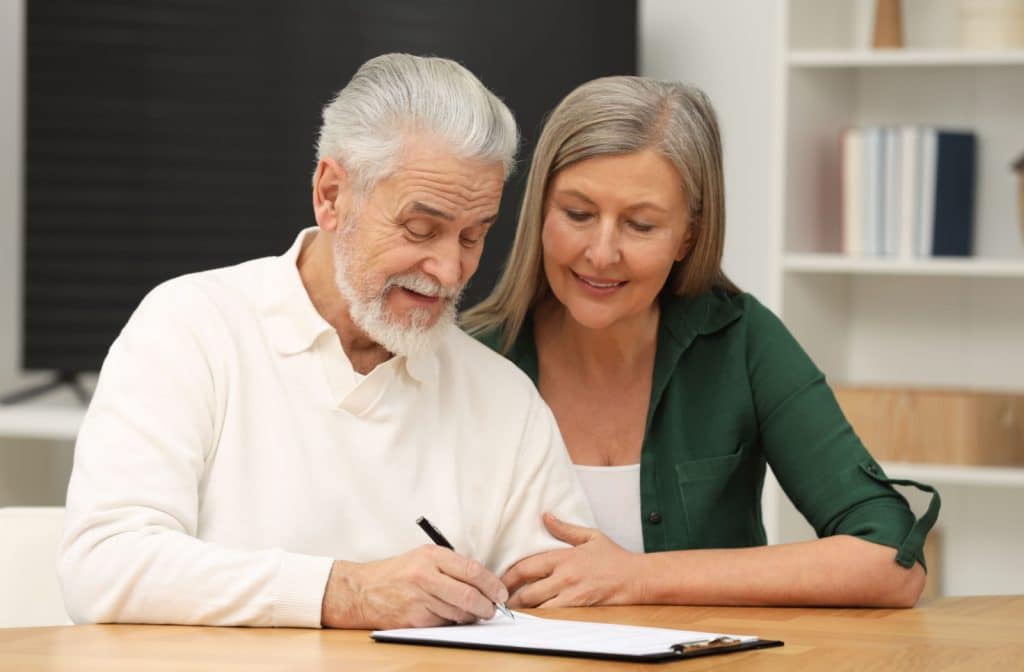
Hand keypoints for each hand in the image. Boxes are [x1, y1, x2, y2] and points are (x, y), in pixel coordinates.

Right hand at [320, 545, 508, 628]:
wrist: (363, 591)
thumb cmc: (398, 573)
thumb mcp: (423, 557)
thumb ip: (452, 566)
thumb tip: (484, 583)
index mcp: (431, 556)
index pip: (472, 570)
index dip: (492, 584)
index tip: (501, 593)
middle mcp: (425, 576)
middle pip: (469, 595)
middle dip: (487, 606)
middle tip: (493, 609)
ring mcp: (419, 599)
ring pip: (459, 613)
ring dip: (471, 616)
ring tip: (473, 613)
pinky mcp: (414, 620)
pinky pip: (444, 624)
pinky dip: (452, 623)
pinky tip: (450, 617)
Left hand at [501, 512, 643, 607]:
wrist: (636, 577)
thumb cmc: (614, 557)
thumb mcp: (590, 536)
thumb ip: (565, 529)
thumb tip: (545, 516)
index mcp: (564, 557)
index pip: (527, 567)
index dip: (508, 575)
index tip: (499, 579)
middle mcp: (565, 577)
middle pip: (528, 591)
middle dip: (510, 597)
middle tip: (500, 599)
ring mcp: (572, 595)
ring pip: (539, 606)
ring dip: (524, 609)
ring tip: (512, 609)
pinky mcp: (580, 608)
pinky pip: (554, 615)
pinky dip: (541, 616)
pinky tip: (533, 616)